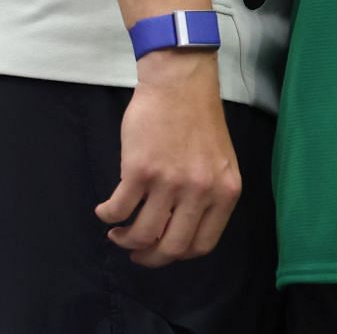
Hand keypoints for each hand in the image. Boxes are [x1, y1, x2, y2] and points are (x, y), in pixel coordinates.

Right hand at [95, 50, 241, 266]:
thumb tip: (182, 228)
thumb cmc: (199, 120)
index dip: (177, 254)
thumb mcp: (220, 162)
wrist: (181, 84)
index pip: (202, 244)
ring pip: (141, 235)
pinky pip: (118, 210)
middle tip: (135, 249)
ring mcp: (171, 182)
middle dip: (148, 257)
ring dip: (124, 239)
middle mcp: (201, 191)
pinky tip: (107, 209)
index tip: (161, 249)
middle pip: (171, 248)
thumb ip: (208, 194)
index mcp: (226, 191)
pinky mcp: (140, 171)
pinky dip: (108, 216)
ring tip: (118, 230)